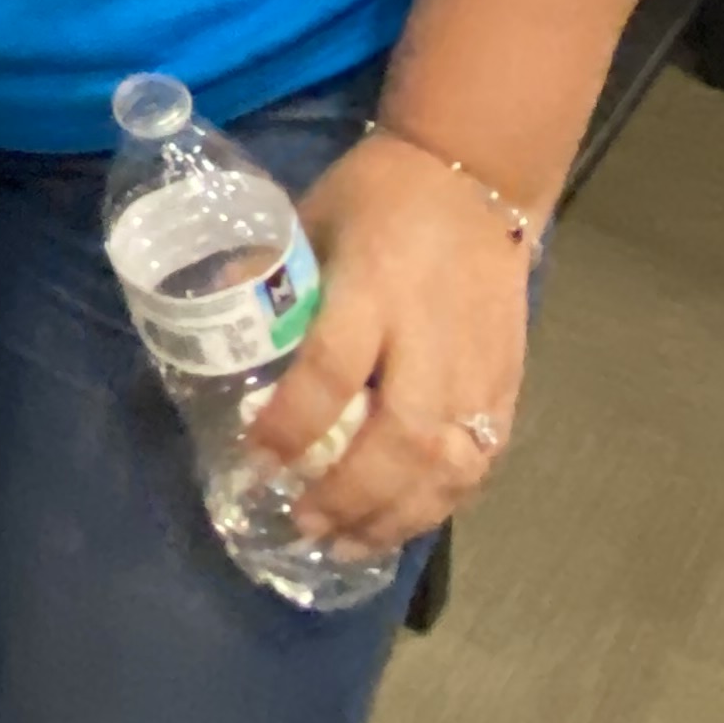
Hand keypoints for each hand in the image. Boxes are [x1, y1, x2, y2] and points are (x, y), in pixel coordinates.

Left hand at [242, 134, 532, 553]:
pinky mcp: (509, 382)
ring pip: (449, 464)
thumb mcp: (311, 218)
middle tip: (304, 523)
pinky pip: (482, 459)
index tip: (256, 461)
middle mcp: (430, 337)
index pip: (332, 372)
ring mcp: (479, 367)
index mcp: (374, 286)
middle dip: (350, 494)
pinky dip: (444, 501)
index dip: (292, 426)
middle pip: (399, 438)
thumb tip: (214, 324)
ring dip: (398, 516)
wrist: (476, 176)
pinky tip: (405, 522)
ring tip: (349, 545)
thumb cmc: (380, 194)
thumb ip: (273, 277)